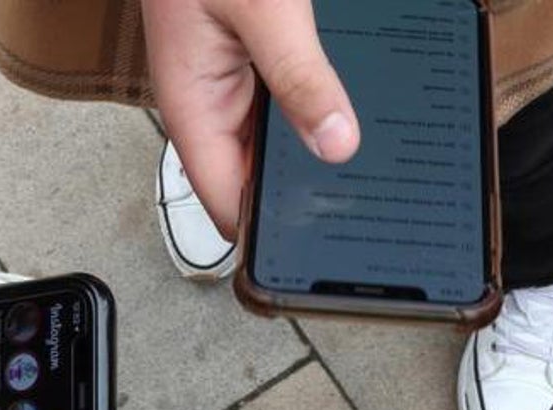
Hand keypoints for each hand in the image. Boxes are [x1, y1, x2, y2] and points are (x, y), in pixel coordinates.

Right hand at [141, 0, 360, 236]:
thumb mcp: (266, 10)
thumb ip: (299, 76)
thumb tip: (336, 145)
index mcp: (193, 110)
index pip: (228, 206)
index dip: (267, 233)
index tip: (316, 243)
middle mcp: (205, 109)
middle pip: (254, 183)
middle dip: (299, 193)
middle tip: (358, 203)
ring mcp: (224, 91)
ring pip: (271, 151)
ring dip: (307, 153)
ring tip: (357, 159)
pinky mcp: (243, 71)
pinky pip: (278, 114)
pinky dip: (309, 119)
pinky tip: (341, 117)